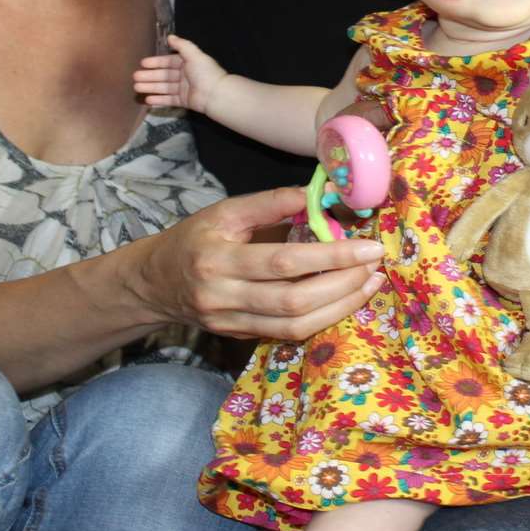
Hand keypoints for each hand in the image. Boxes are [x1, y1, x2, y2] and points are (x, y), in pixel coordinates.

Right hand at [125, 186, 385, 339]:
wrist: (155, 283)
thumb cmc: (195, 238)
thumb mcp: (225, 211)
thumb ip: (271, 203)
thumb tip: (320, 194)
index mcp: (218, 257)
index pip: (283, 261)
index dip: (330, 255)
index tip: (367, 246)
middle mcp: (222, 295)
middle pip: (293, 299)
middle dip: (342, 284)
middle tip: (374, 266)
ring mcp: (230, 322)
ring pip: (295, 324)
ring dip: (340, 305)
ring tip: (369, 284)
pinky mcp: (239, 336)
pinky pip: (288, 334)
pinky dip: (322, 318)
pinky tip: (345, 299)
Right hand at [133, 34, 228, 111]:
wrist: (215, 94)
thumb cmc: (204, 72)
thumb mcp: (194, 54)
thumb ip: (182, 45)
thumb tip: (170, 36)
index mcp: (186, 63)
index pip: (168, 61)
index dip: (155, 62)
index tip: (142, 64)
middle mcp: (184, 75)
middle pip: (163, 75)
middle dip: (149, 76)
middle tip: (134, 77)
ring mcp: (183, 89)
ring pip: (163, 87)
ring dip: (150, 87)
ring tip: (136, 88)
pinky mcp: (183, 101)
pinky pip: (169, 100)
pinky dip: (159, 99)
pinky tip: (147, 100)